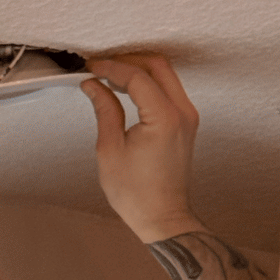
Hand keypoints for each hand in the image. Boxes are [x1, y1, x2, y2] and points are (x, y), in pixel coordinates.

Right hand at [81, 53, 200, 233]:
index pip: (137, 76)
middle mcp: (182, 113)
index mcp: (164, 118)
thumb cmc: (138, 194)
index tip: (91, 68)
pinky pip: (169, 90)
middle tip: (101, 68)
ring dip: (138, 71)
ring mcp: (187, 117)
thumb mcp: (110, 149)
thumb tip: (93, 86)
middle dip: (127, 61)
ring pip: (165, 75)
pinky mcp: (186, 124)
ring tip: (110, 78)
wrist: (162, 217)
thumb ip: (104, 110)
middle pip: (157, 66)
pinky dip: (148, 84)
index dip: (110, 68)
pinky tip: (127, 91)